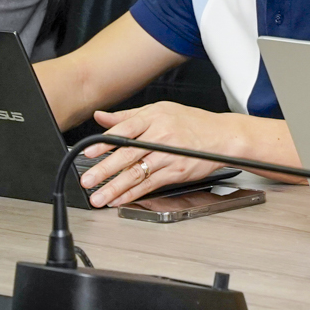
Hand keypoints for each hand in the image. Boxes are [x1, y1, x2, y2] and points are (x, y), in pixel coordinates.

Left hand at [78, 102, 230, 207]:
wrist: (222, 136)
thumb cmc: (191, 122)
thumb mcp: (160, 110)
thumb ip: (127, 116)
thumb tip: (101, 117)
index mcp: (154, 117)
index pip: (124, 130)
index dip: (105, 142)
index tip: (88, 152)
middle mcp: (160, 136)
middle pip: (128, 154)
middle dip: (105, 169)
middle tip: (87, 180)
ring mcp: (169, 156)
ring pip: (138, 173)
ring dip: (116, 187)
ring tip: (99, 196)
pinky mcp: (176, 172)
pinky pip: (150, 185)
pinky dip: (133, 194)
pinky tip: (120, 199)